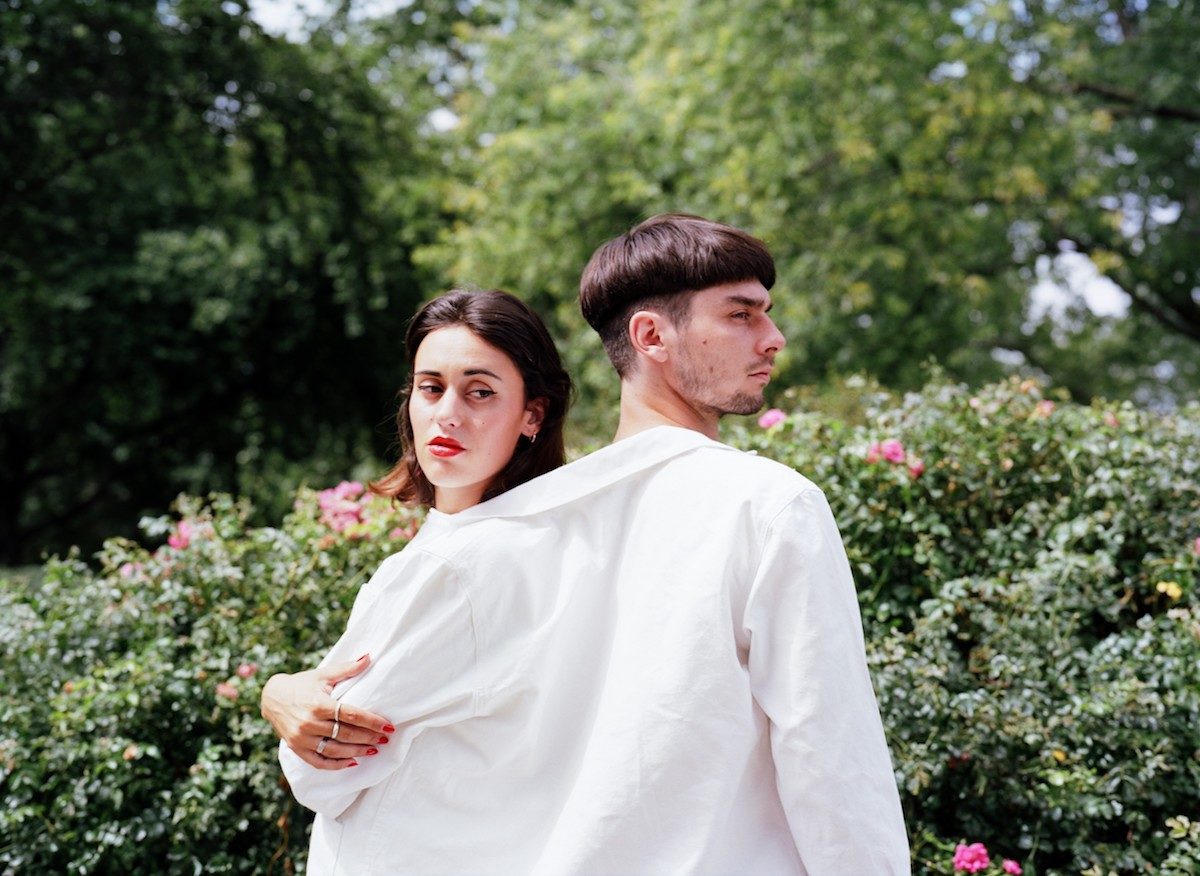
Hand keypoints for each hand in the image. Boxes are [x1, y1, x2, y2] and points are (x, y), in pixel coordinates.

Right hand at [260, 654, 395, 770]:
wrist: (271, 697)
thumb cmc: (302, 684)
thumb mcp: (323, 674)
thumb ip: (347, 669)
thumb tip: (369, 657)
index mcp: (319, 703)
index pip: (352, 715)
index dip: (372, 722)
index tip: (389, 726)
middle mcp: (310, 723)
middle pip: (346, 734)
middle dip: (369, 737)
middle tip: (385, 739)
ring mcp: (302, 738)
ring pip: (335, 750)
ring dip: (357, 752)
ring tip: (374, 750)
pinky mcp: (296, 748)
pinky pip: (319, 762)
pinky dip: (336, 765)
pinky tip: (353, 762)